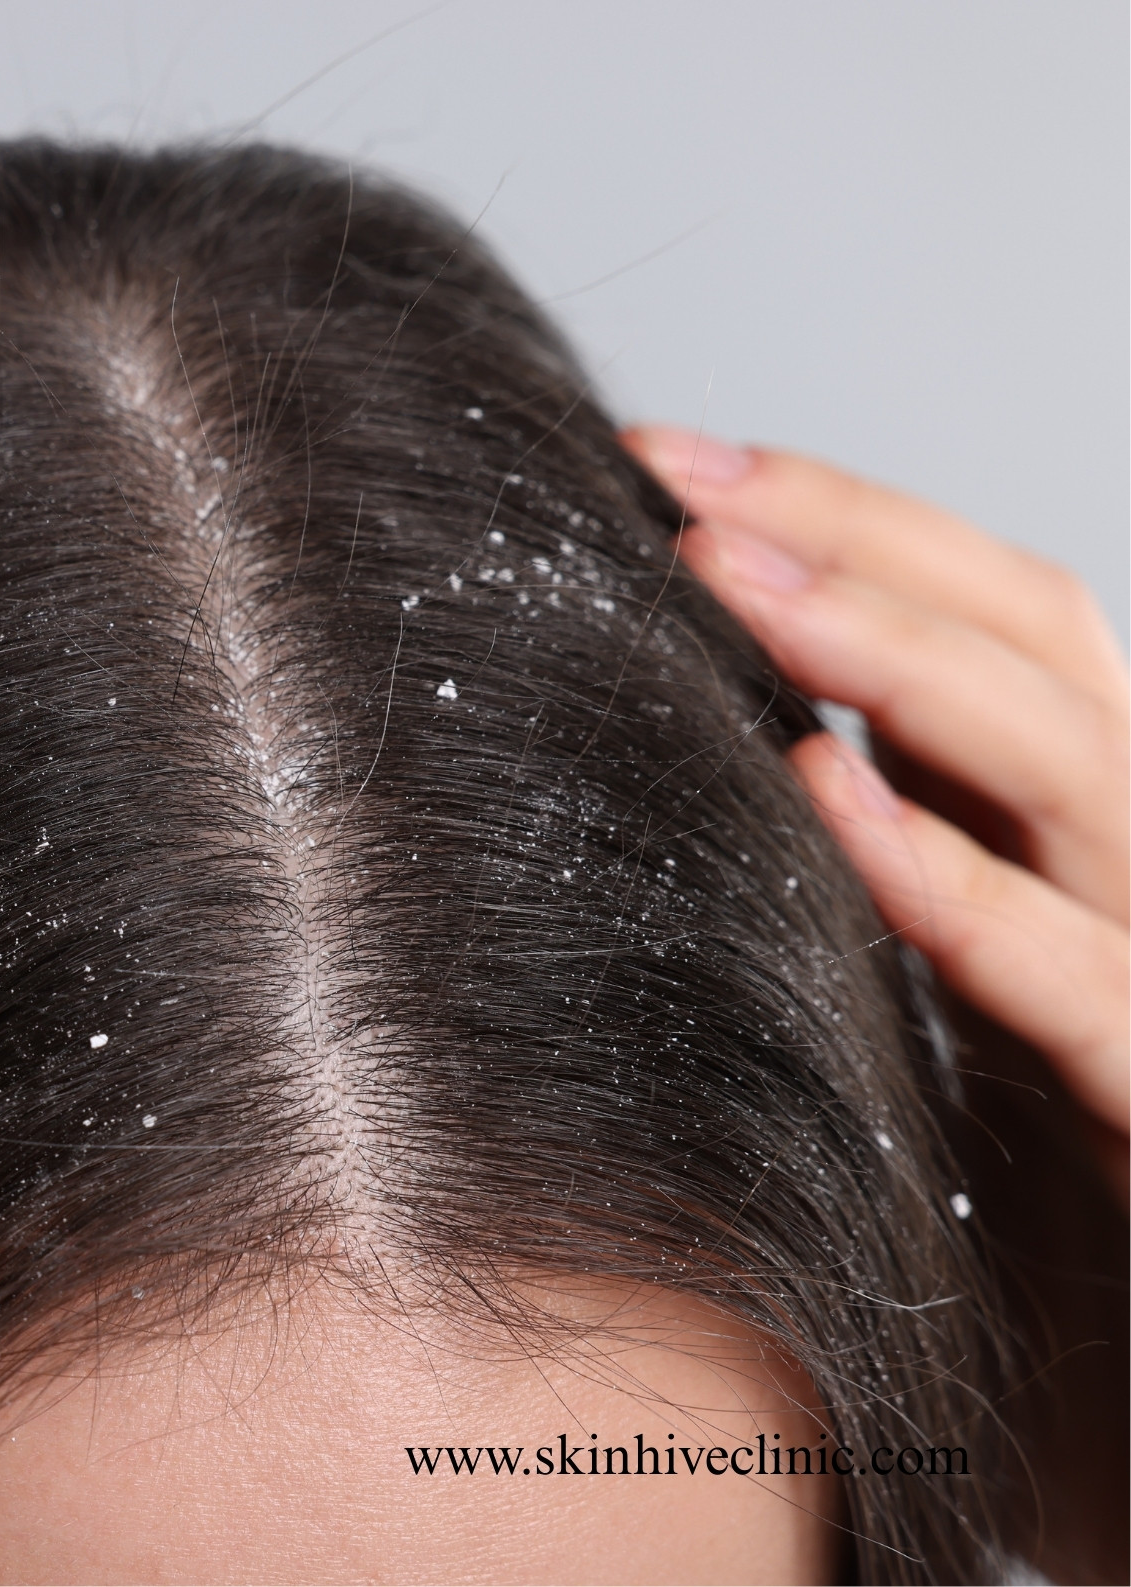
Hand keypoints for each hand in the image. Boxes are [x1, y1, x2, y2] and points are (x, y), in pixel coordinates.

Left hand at [623, 426, 1128, 1182]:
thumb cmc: (1051, 1178)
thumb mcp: (965, 973)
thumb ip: (903, 847)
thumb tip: (754, 735)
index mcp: (1092, 818)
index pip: (997, 617)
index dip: (846, 520)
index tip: (665, 461)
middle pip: (1033, 640)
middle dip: (850, 537)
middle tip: (666, 473)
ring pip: (1067, 765)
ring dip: (890, 656)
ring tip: (722, 575)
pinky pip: (1080, 981)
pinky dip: (958, 884)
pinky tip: (828, 801)